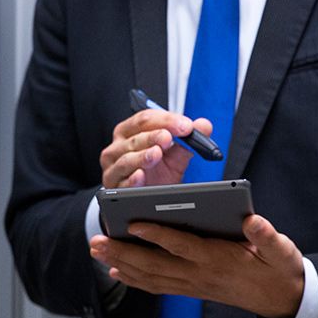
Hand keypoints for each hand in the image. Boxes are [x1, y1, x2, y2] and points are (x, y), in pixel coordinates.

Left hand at [89, 214, 304, 317]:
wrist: (283, 300)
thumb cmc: (278, 268)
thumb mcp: (281, 250)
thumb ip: (266, 235)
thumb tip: (253, 220)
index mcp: (218, 258)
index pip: (181, 245)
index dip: (156, 234)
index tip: (133, 223)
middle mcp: (200, 274)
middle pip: (154, 265)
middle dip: (123, 253)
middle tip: (96, 241)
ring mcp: (194, 285)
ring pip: (151, 277)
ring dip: (121, 265)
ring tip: (98, 252)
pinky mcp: (192, 289)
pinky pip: (158, 286)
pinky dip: (135, 279)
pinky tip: (117, 272)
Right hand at [99, 109, 213, 188]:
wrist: (145, 198)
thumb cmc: (156, 173)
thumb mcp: (173, 156)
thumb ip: (187, 141)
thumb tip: (204, 125)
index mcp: (130, 132)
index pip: (145, 119)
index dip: (166, 120)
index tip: (185, 126)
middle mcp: (118, 147)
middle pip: (135, 137)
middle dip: (153, 136)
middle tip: (169, 137)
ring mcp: (113, 167)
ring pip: (126, 158)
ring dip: (142, 155)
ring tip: (157, 154)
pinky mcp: (113, 187)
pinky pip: (121, 182)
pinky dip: (131, 179)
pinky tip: (141, 175)